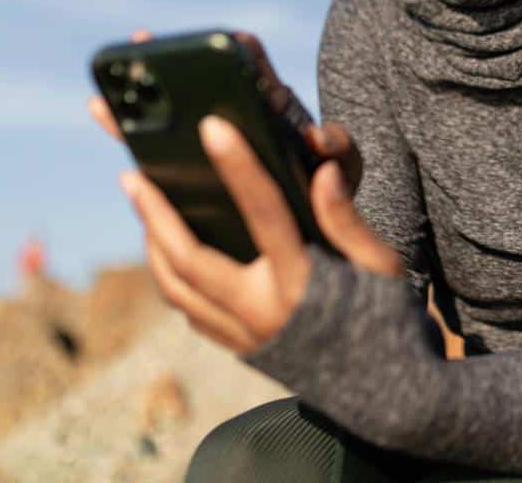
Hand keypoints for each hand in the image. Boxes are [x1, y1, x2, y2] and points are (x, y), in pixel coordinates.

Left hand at [87, 29, 403, 353]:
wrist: (386, 394)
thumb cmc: (389, 317)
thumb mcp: (381, 265)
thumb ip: (347, 219)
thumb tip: (322, 172)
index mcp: (302, 283)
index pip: (263, 213)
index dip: (238, 166)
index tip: (212, 126)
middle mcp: (263, 314)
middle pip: (189, 260)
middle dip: (155, 214)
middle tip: (132, 175)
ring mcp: (246, 337)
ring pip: (178, 289)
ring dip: (154, 245)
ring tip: (143, 205)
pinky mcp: (241, 350)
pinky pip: (190, 310)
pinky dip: (172, 276)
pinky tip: (169, 249)